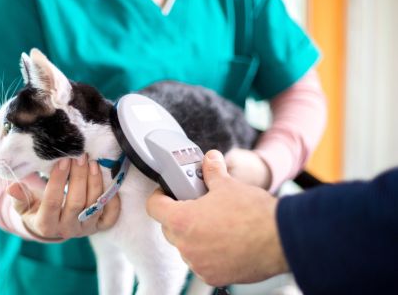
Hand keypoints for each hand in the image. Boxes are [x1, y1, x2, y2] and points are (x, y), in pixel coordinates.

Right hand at [6, 155, 119, 239]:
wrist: (52, 227)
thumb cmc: (35, 210)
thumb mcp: (23, 206)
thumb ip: (19, 196)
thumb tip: (12, 187)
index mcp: (45, 225)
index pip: (52, 202)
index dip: (57, 181)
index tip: (62, 160)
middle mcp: (67, 230)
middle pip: (76, 202)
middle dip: (79, 177)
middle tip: (80, 156)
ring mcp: (85, 229)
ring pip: (94, 206)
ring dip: (95, 182)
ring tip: (92, 162)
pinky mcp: (100, 227)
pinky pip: (111, 216)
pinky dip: (112, 199)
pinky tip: (108, 181)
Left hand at [146, 150, 288, 285]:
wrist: (281, 240)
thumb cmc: (253, 213)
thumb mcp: (228, 185)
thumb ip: (212, 172)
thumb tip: (210, 159)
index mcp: (182, 220)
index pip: (154, 207)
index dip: (160, 196)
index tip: (169, 192)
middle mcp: (186, 246)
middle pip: (169, 228)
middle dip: (179, 215)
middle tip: (196, 205)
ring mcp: (199, 264)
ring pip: (186, 246)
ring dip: (194, 236)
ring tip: (215, 224)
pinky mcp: (213, 277)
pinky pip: (202, 262)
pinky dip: (208, 253)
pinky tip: (225, 241)